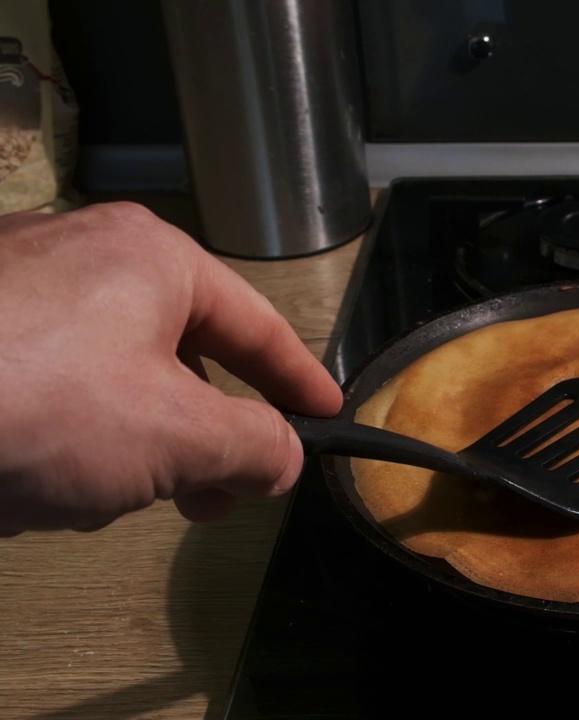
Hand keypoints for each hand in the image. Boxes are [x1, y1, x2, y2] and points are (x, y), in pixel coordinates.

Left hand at [0, 202, 343, 534]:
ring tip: (92, 498)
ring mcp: (10, 282)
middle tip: (208, 500)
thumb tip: (282, 456)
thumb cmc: (41, 406)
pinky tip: (27, 477)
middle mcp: (82, 248)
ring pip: (106, 375)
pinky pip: (41, 379)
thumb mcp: (177, 437)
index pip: (257, 324)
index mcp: (152, 256)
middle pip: (178, 353)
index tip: (327, 418)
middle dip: (195, 437)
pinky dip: (56, 430)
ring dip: (121, 444)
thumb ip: (255, 446)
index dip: (299, 380)